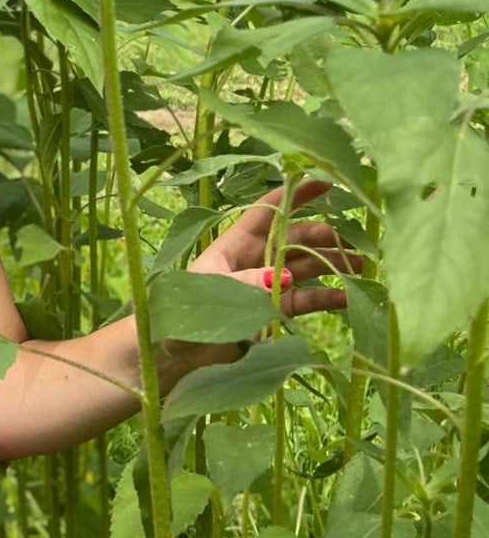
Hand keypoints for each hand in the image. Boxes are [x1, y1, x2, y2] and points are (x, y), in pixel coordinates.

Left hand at [170, 179, 361, 371]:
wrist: (176, 355)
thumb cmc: (183, 315)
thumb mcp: (212, 293)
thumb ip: (247, 283)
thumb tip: (284, 276)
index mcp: (234, 244)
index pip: (269, 211)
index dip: (295, 195)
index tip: (327, 182)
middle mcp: (255, 259)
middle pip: (295, 237)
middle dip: (324, 235)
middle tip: (352, 242)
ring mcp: (267, 284)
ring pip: (307, 266)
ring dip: (334, 263)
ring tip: (362, 265)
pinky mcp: (275, 311)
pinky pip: (307, 298)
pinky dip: (329, 297)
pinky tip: (350, 298)